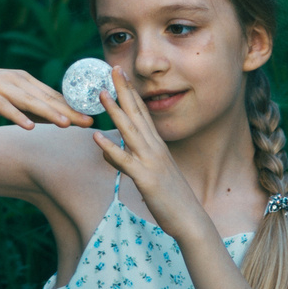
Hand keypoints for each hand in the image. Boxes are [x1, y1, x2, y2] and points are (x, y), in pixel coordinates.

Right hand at [0, 66, 94, 130]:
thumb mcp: (8, 101)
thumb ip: (31, 108)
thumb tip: (59, 119)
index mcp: (24, 80)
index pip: (53, 95)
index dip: (73, 107)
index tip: (92, 119)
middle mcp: (14, 79)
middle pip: (45, 97)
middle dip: (68, 110)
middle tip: (88, 123)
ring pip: (28, 101)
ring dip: (48, 112)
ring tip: (66, 124)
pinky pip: (2, 106)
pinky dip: (16, 115)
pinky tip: (28, 126)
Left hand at [94, 73, 209, 238]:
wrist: (190, 220)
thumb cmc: (170, 198)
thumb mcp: (148, 175)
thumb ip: (130, 161)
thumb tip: (111, 154)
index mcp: (156, 145)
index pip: (142, 112)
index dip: (131, 91)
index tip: (121, 73)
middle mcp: (154, 148)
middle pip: (136, 114)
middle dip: (124, 90)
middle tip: (113, 68)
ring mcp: (151, 162)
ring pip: (130, 131)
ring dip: (115, 111)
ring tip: (101, 94)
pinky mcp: (146, 179)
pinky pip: (125, 161)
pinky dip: (110, 149)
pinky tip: (97, 137)